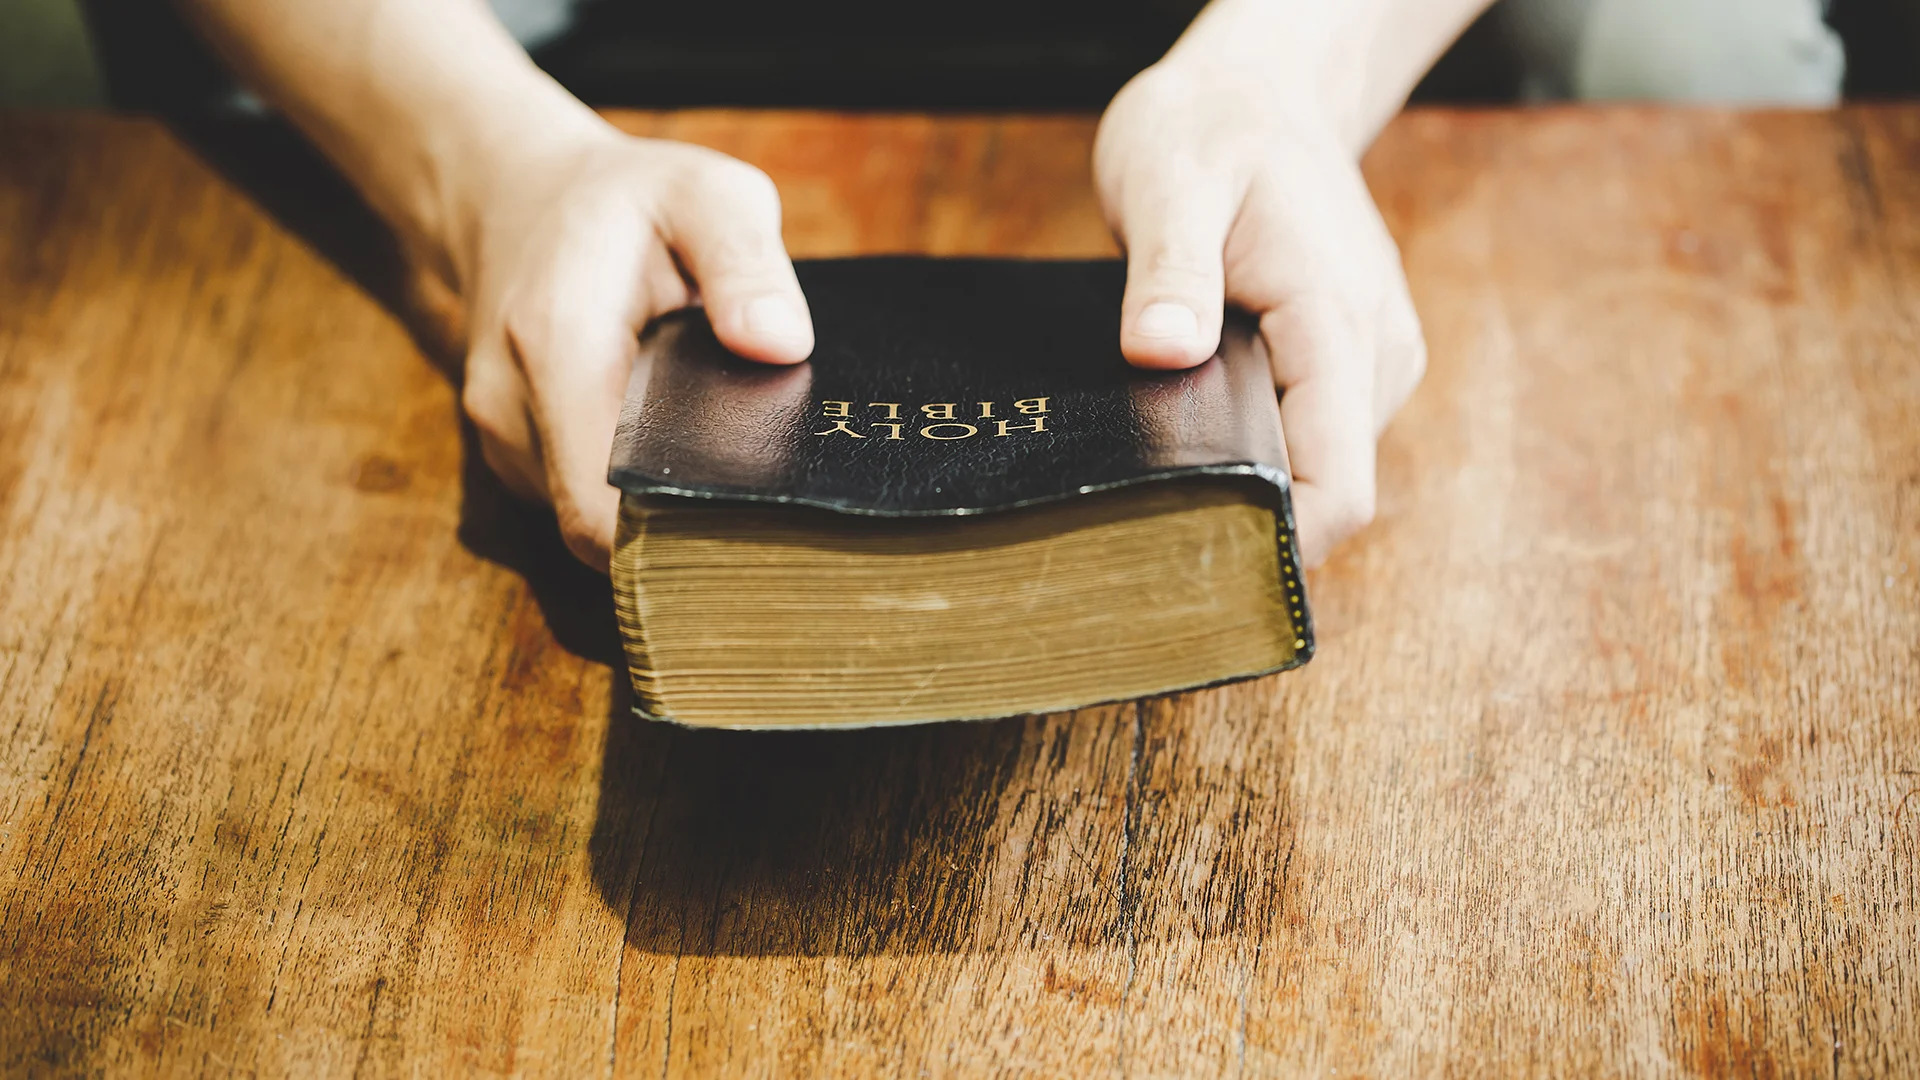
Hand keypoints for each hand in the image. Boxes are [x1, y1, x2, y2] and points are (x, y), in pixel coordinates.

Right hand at [454, 126, 813, 569]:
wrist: (515, 193)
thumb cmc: (624, 198)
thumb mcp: (704, 192)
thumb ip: (744, 260)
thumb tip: (780, 344)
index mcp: (555, 347)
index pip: (601, 512)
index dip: (674, 544)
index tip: (754, 535)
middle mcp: (512, 410)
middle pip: (605, 531)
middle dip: (684, 526)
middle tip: (766, 494)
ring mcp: (504, 441)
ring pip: (593, 522)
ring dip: (659, 502)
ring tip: (723, 452)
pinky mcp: (515, 455)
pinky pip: (581, 500)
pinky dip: (633, 487)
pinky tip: (680, 443)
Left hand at [1094, 61, 1426, 566]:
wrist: (1260, 92)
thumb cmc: (1212, 129)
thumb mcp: (1170, 182)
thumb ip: (1168, 272)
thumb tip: (1158, 352)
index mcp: (1338, 322)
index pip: (1340, 488)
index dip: (1276, 544)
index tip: (1191, 563)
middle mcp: (1375, 355)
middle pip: (1328, 493)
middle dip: (1247, 516)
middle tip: (1144, 521)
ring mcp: (1368, 361)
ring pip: (1319, 471)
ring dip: (1249, 476)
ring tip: (1164, 455)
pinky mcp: (1347, 363)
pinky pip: (1308, 437)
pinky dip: (1254, 444)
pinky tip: (1194, 420)